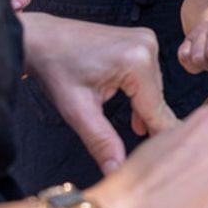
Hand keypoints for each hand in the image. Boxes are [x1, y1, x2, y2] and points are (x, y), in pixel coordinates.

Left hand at [20, 13, 177, 173]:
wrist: (41, 38)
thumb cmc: (55, 69)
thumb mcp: (77, 110)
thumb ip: (101, 141)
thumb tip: (117, 169)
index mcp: (137, 61)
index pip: (157, 109)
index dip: (159, 137)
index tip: (165, 159)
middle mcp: (148, 46)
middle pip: (157, 99)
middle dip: (147, 123)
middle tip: (144, 152)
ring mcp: (146, 40)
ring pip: (154, 89)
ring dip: (142, 108)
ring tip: (133, 128)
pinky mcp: (141, 40)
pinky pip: (148, 76)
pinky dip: (140, 94)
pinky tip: (133, 113)